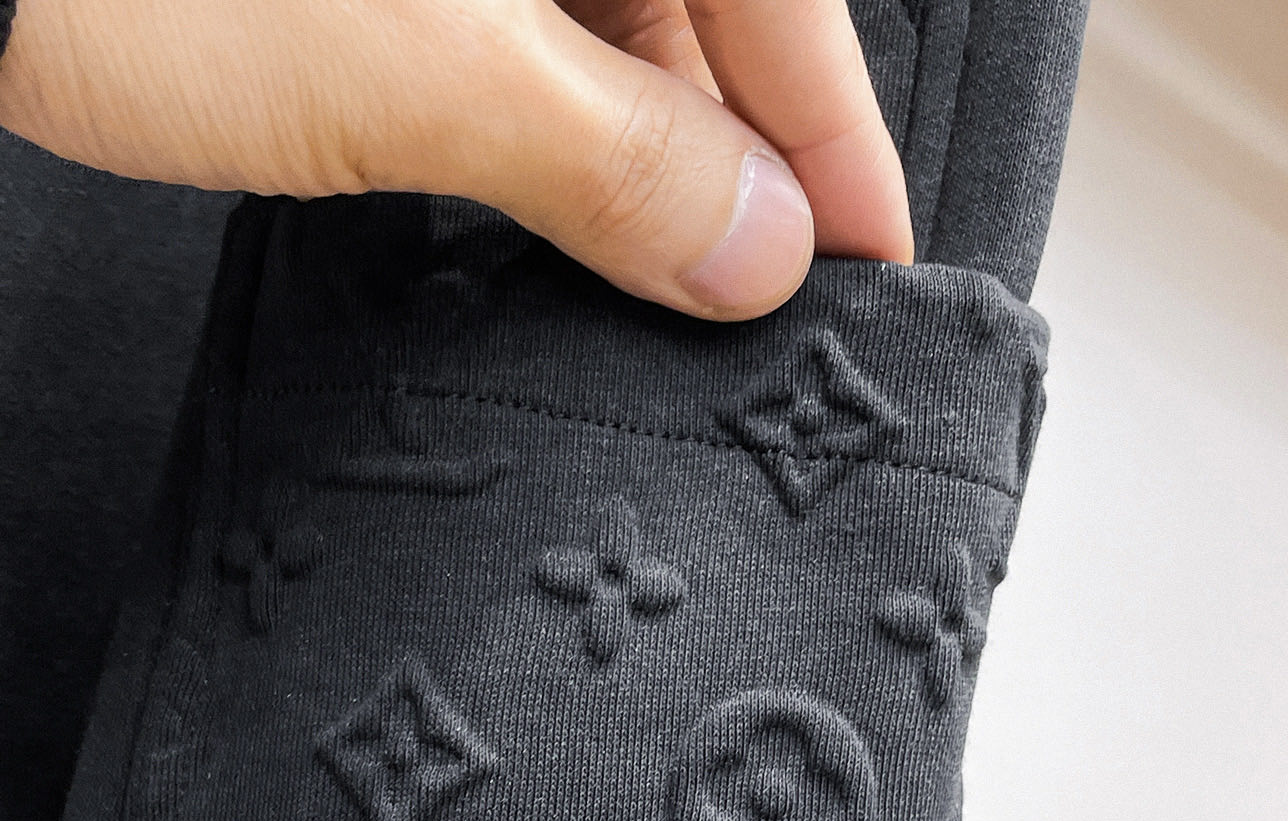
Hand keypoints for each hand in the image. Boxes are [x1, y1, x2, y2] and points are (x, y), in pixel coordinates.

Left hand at [0, 0, 912, 320]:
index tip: (878, 253)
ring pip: (595, 29)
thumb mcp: (433, 78)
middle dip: (737, 151)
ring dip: (636, 159)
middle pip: (689, 4)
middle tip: (769, 300)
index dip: (833, 124)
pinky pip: (500, 48)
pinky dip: (537, 139)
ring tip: (669, 289)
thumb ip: (617, 162)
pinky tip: (552, 221)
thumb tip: (760, 248)